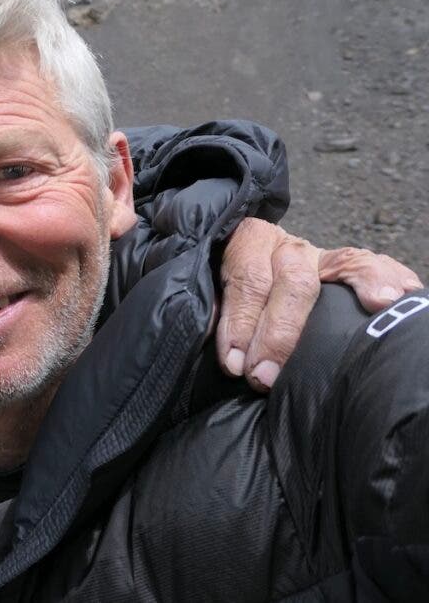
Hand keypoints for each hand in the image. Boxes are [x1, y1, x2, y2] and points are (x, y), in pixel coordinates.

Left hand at [216, 218, 422, 391]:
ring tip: (379, 303)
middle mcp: (287, 247)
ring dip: (361, 282)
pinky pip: (373, 265)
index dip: (239, 321)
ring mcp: (322, 257)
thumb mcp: (217, 298)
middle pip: (293, 278)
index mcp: (247, 246)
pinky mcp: (349, 268)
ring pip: (345, 261)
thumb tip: (229, 359)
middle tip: (265, 375)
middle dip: (280, 331)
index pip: (247, 278)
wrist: (253, 274)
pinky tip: (402, 294)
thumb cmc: (235, 301)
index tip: (234, 363)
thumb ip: (219, 315)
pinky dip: (388, 276)